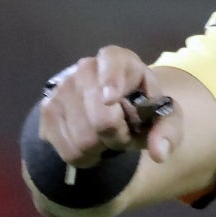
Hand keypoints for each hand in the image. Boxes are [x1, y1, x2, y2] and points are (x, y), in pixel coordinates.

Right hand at [38, 46, 182, 167]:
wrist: (114, 109)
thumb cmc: (141, 108)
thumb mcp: (164, 116)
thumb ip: (168, 130)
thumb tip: (159, 153)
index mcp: (119, 59)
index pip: (112, 63)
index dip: (111, 81)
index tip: (111, 98)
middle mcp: (86, 68)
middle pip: (101, 119)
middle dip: (119, 135)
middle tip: (124, 132)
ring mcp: (62, 89)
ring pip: (84, 140)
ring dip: (102, 148)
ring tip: (107, 135)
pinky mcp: (47, 112)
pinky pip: (69, 151)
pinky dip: (85, 156)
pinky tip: (91, 142)